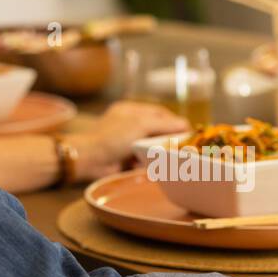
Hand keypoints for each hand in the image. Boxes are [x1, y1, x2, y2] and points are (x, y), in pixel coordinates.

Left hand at [71, 100, 189, 180]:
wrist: (89, 159)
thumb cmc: (113, 137)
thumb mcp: (140, 125)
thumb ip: (163, 124)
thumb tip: (185, 125)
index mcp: (131, 110)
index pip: (159, 113)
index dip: (174, 122)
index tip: (188, 132)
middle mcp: (129, 123)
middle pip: (156, 130)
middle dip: (167, 139)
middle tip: (183, 147)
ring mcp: (126, 141)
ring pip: (150, 146)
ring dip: (158, 152)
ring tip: (169, 158)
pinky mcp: (124, 158)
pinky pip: (142, 159)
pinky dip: (148, 162)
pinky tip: (152, 166)